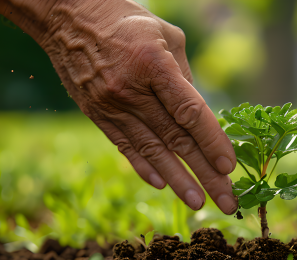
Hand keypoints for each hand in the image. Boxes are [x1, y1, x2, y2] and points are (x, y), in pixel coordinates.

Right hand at [40, 1, 236, 212]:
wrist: (67, 17)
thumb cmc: (127, 23)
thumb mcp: (166, 35)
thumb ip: (185, 77)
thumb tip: (200, 116)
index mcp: (153, 64)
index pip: (189, 112)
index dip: (212, 142)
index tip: (229, 167)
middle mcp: (131, 89)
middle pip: (175, 139)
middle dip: (205, 174)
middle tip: (227, 201)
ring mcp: (111, 105)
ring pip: (152, 150)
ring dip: (178, 181)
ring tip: (198, 203)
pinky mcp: (98, 114)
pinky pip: (125, 146)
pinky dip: (145, 167)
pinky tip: (162, 186)